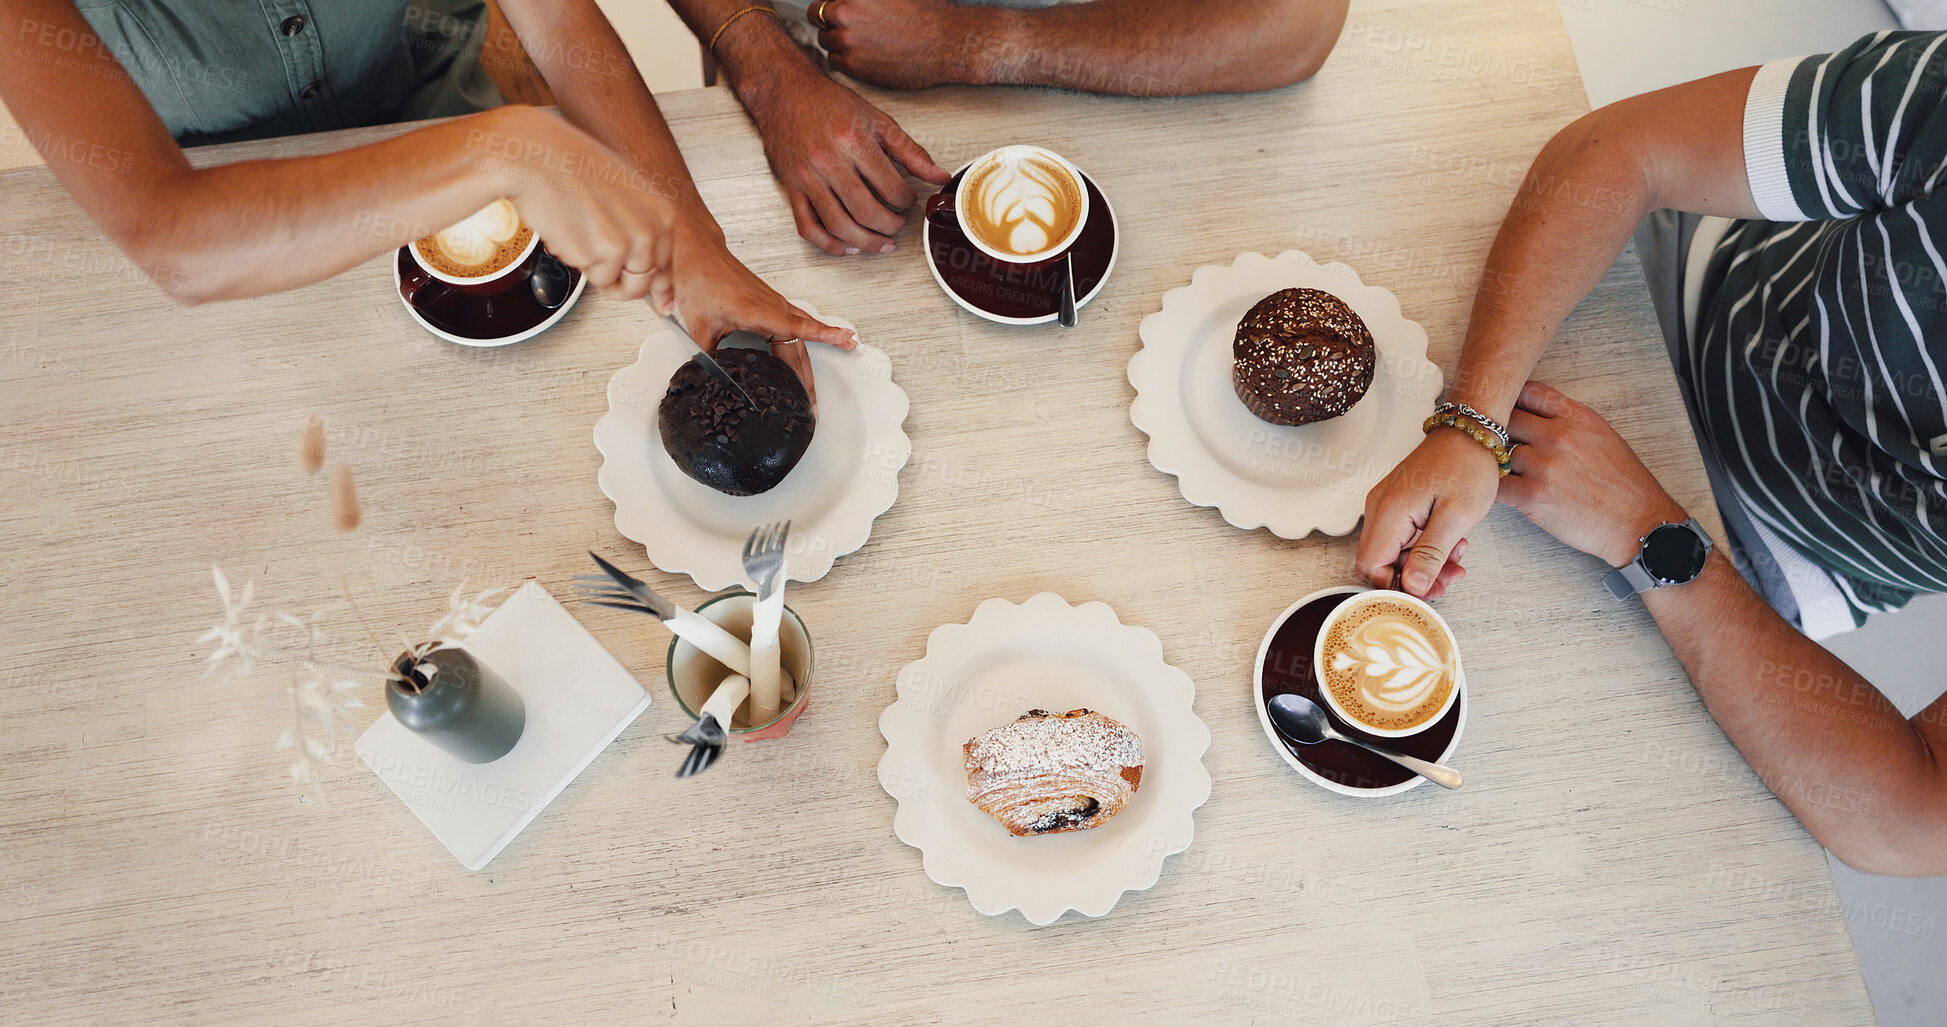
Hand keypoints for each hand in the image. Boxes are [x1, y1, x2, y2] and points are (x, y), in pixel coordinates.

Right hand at [479, 107, 678, 302]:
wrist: (534, 156)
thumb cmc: (571, 167)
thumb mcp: (623, 193)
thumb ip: (642, 229)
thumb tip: (652, 272)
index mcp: (662, 212)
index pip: (667, 265)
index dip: (660, 286)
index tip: (662, 302)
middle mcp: (651, 229)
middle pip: (644, 283)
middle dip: (621, 280)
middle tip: (599, 258)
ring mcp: (627, 244)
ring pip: (617, 285)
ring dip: (597, 272)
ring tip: (581, 236)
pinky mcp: (599, 254)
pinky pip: (592, 279)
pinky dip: (576, 263)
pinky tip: (568, 232)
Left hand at [656, 218, 857, 404]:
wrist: (700, 253)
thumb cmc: (700, 280)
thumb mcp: (699, 326)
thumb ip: (710, 356)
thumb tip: (715, 377)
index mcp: (757, 311)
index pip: (797, 327)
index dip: (822, 336)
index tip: (845, 340)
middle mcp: (772, 306)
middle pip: (799, 345)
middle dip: (807, 379)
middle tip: (812, 406)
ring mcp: (775, 303)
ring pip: (802, 334)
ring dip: (818, 353)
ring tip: (830, 374)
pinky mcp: (773, 303)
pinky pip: (799, 322)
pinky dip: (814, 333)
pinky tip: (827, 337)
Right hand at [743, 62, 948, 254]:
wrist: (785, 92)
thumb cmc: (830, 103)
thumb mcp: (877, 119)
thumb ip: (910, 151)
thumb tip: (940, 176)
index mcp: (853, 140)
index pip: (890, 187)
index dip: (907, 201)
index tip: (909, 201)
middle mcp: (828, 160)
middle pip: (865, 211)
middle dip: (889, 225)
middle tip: (898, 224)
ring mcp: (807, 177)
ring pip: (838, 225)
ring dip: (865, 242)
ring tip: (882, 243)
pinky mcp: (791, 188)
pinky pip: (808, 227)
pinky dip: (829, 244)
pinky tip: (847, 246)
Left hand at [817, 0, 980, 90]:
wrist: (946, 43)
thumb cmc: (927, 12)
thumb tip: (855, 1)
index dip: (832, 2)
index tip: (837, 8)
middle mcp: (845, 12)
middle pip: (817, 15)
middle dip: (828, 19)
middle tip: (845, 25)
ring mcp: (847, 40)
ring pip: (824, 40)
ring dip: (836, 40)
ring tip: (859, 42)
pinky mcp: (854, 65)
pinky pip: (834, 61)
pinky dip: (844, 59)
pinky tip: (863, 56)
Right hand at [1356, 423, 1497, 598]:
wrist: (1470, 433)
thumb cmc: (1466, 465)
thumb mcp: (1456, 517)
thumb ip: (1431, 555)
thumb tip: (1413, 587)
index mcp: (1389, 513)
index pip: (1371, 567)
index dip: (1395, 587)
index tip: (1423, 594)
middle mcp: (1380, 509)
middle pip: (1380, 563)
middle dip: (1414, 579)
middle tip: (1447, 581)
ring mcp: (1387, 506)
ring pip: (1393, 553)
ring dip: (1424, 565)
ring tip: (1456, 561)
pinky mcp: (1398, 505)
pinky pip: (1402, 539)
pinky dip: (1424, 549)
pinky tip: (1450, 545)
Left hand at [1497, 381, 1687, 566]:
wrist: (1638, 522)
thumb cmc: (1623, 483)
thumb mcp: (1602, 436)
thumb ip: (1568, 420)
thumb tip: (1534, 413)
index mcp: (1577, 417)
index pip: (1528, 391)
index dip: (1511, 400)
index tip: (1504, 409)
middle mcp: (1558, 436)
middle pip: (1505, 419)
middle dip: (1498, 431)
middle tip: (1493, 442)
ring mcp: (1543, 465)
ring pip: (1498, 453)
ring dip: (1498, 463)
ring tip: (1507, 473)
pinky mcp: (1533, 495)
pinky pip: (1496, 484)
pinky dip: (1493, 488)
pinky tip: (1502, 491)